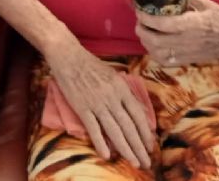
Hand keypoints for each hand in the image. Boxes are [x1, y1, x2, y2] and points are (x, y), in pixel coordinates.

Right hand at [44, 39, 154, 167]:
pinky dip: (101, 143)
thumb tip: (139, 110)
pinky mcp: (81, 107)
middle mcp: (112, 97)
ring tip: (134, 162)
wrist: (68, 56)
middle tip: (146, 162)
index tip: (150, 145)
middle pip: (129, 127)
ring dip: (126, 149)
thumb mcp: (114, 75)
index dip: (145, 132)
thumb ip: (126, 93)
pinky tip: (107, 155)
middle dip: (139, 147)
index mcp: (121, 88)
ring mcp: (97, 103)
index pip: (138, 115)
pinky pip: (93, 128)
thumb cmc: (91, 64)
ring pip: (115, 130)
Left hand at [135, 0, 218, 64]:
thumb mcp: (204, 3)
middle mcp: (187, 41)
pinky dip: (155, 54)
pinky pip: (167, 62)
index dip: (146, 18)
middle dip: (142, 31)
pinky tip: (154, 45)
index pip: (162, 24)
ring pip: (158, 54)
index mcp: (191, 25)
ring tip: (145, 32)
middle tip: (140, 21)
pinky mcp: (189, 61)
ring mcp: (188, 53)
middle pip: (155, 41)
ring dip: (147, 43)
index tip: (139, 10)